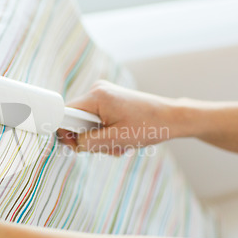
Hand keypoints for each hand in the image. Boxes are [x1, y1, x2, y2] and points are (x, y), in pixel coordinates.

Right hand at [58, 80, 181, 154]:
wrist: (172, 118)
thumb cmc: (149, 126)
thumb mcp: (116, 139)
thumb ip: (90, 142)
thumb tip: (75, 144)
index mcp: (97, 96)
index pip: (66, 112)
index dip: (65, 132)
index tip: (75, 147)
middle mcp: (97, 90)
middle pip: (77, 119)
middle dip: (88, 138)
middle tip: (107, 147)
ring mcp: (104, 94)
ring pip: (87, 122)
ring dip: (99, 138)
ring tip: (118, 143)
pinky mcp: (111, 100)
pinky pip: (97, 119)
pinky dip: (105, 132)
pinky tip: (120, 138)